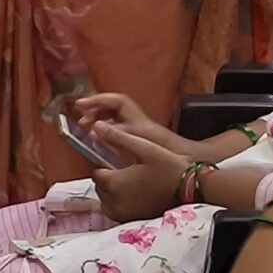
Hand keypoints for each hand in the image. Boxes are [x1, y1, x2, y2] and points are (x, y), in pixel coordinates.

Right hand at [73, 92, 187, 161]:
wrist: (192, 172)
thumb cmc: (170, 159)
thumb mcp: (142, 150)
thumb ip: (117, 139)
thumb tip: (94, 131)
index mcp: (139, 123)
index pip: (117, 102)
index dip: (97, 101)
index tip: (80, 106)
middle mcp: (140, 123)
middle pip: (114, 104)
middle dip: (95, 106)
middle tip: (80, 117)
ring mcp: (142, 131)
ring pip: (116, 115)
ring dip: (99, 117)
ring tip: (85, 128)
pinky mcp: (142, 141)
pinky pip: (119, 127)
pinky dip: (106, 129)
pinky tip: (99, 141)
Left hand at [89, 123, 189, 220]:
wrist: (193, 189)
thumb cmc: (170, 167)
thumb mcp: (144, 147)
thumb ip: (118, 137)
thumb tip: (97, 126)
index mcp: (114, 183)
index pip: (97, 173)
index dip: (105, 166)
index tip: (118, 162)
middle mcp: (115, 201)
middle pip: (101, 187)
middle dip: (109, 179)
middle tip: (127, 172)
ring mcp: (125, 213)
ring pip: (107, 200)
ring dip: (114, 192)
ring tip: (131, 182)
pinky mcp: (135, 220)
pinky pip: (118, 211)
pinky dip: (122, 203)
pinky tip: (136, 195)